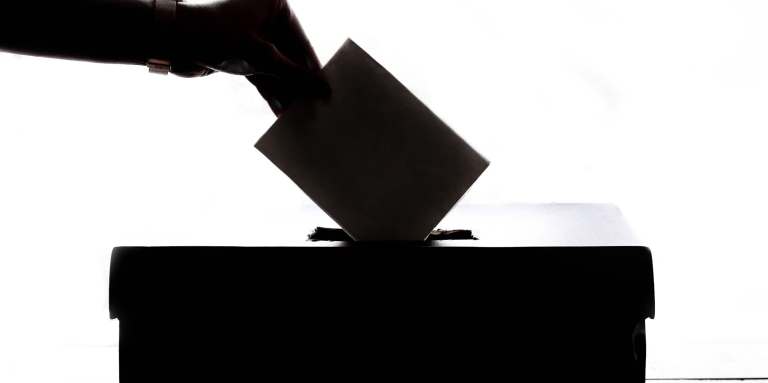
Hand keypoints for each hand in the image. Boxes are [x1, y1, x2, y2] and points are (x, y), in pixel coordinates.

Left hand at [172, 0, 328, 115]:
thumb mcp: (263, 59)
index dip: (313, 68)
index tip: (326, 91)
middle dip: (299, 83)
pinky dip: (270, 90)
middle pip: (290, 56)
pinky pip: (261, 74)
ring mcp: (251, 36)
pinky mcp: (239, 53)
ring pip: (276, 67)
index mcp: (274, 4)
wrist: (170, 40)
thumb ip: (296, 76)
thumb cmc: (217, 36)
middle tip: (315, 106)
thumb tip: (323, 89)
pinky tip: (281, 109)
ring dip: (285, 90)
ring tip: (300, 113)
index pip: (302, 41)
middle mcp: (264, 17)